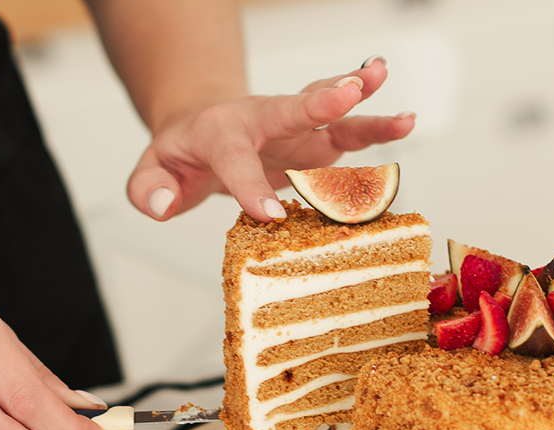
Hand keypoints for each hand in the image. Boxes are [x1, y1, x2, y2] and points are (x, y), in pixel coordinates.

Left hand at [125, 57, 415, 222]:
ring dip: (360, 102)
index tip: (267, 215)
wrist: (205, 127)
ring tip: (389, 90)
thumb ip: (148, 190)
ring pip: (328, 113)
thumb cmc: (183, 156)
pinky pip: (348, 132)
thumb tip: (162, 205)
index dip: (248, 186)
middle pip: (290, 109)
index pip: (234, 158)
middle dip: (318, 102)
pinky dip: (376, 125)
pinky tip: (405, 118)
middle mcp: (260, 122)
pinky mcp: (316, 140)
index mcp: (217, 133)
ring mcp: (293, 129)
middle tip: (347, 93)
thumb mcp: (152, 174)